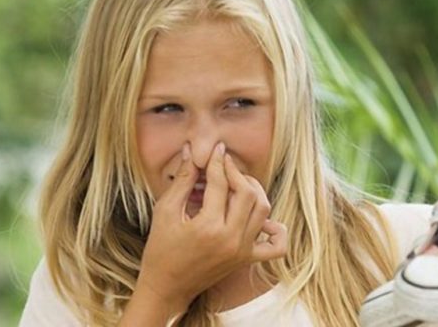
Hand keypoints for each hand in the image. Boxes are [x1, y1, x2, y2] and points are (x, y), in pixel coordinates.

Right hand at [134, 142, 287, 316]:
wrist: (167, 287)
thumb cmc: (161, 249)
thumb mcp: (165, 211)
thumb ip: (183, 180)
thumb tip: (192, 152)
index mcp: (208, 227)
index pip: (220, 183)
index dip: (218, 162)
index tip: (217, 150)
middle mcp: (231, 239)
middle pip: (248, 192)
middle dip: (237, 173)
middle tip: (225, 166)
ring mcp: (242, 251)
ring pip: (263, 209)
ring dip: (254, 191)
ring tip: (237, 184)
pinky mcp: (247, 259)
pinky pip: (276, 245)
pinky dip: (276, 229)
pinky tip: (261, 218)